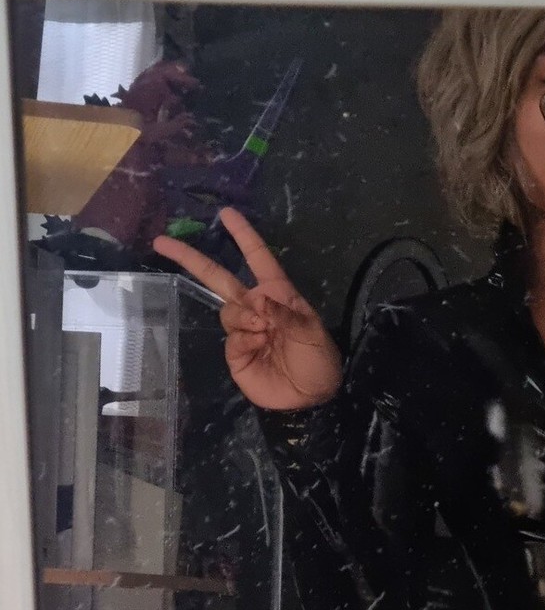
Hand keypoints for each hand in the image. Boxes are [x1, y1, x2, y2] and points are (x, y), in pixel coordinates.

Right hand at [150, 207, 343, 410]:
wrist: (311, 396)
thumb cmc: (318, 358)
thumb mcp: (311, 332)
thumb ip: (286, 315)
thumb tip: (258, 302)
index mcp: (277, 293)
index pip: (257, 257)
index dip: (243, 235)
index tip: (227, 213)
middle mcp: (256, 306)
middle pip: (218, 277)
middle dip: (190, 258)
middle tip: (161, 242)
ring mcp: (243, 328)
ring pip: (227, 311)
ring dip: (244, 320)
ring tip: (265, 335)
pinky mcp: (235, 351)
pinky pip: (231, 337)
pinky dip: (244, 341)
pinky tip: (259, 350)